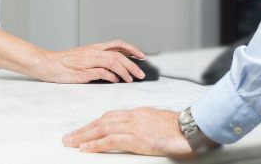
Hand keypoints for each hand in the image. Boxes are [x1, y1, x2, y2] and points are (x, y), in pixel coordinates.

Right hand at [36, 40, 146, 83]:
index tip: (141, 56)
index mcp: (94, 47)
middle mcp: (92, 52)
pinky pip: (101, 72)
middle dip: (133, 64)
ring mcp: (88, 61)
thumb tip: (114, 69)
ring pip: (113, 62)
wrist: (46, 63)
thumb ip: (98, 60)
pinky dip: (111, 76)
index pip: (117, 44)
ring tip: (130, 79)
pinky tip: (115, 81)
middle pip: (118, 55)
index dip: (131, 49)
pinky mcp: (82, 72)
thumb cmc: (63, 62)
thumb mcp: (83, 57)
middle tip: (141, 74)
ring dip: (125, 71)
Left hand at [63, 108, 199, 157]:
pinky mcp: (138, 138)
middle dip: (84, 129)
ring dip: (84, 136)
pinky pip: (111, 140)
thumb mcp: (158, 123)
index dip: (94, 123)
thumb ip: (145, 125)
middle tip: (69, 137)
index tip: (84, 130)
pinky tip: (85, 148)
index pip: (110, 116)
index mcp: (138, 113)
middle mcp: (133, 117)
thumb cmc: (179, 129)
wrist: (191, 129)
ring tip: (71, 142)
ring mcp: (134, 127)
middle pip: (102, 121)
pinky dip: (96, 144)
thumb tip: (137, 132)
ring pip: (102, 129)